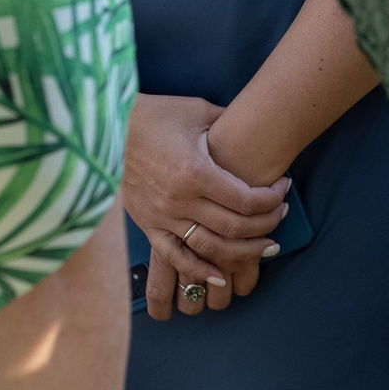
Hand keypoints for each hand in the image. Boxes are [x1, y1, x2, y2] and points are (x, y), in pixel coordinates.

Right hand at [123, 92, 287, 322]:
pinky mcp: (147, 224)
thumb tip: (259, 126)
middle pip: (234, 227)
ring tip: (265, 247)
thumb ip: (229, 125)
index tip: (284, 189)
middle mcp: (179, 200)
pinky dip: (199, 271)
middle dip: (266, 225)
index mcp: (195, 172)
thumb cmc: (154, 115)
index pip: (246, 199)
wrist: (105, 127)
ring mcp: (162, 216)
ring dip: (243, 252)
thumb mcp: (197, 112)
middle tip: (281, 216)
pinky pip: (175, 256)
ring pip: (210, 247)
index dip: (272, 199)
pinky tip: (221, 277)